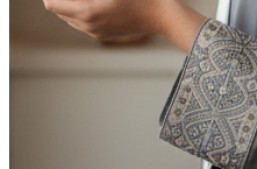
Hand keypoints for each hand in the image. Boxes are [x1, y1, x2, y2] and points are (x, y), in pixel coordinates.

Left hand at [43, 0, 205, 51]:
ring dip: (69, 2)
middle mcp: (88, 25)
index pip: (51, 3)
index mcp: (87, 11)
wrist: (161, 14)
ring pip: (68, 16)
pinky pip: (80, 21)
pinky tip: (93, 0)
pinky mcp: (103, 32)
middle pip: (57, 10)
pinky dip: (79, 9)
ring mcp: (95, 31)